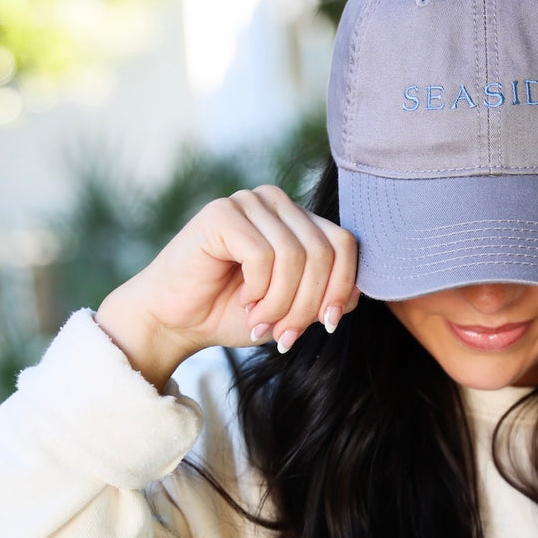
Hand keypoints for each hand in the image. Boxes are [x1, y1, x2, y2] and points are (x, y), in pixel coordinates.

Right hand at [94, 184, 359, 389]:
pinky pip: (264, 255)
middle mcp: (276, 203)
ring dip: (282, 303)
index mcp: (298, 220)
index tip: (326, 325)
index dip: (342, 288)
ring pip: (296, 257)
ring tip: (260, 321)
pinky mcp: (222, 214)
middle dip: (308, 304)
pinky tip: (243, 301)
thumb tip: (359, 294)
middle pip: (323, 252)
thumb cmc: (234, 314)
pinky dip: (259, 289)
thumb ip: (328, 297)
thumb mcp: (294, 309)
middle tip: (285, 335)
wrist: (178, 321)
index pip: (344, 244)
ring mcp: (249, 202)